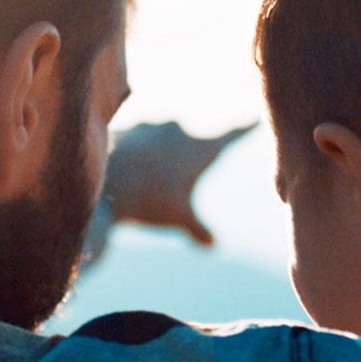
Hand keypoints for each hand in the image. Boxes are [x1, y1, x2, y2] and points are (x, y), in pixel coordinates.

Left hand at [103, 122, 255, 245]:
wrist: (105, 185)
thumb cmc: (150, 202)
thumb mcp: (179, 218)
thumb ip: (198, 229)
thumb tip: (212, 244)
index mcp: (200, 150)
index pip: (232, 136)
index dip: (245, 128)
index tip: (255, 117)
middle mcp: (179, 130)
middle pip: (188, 143)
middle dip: (181, 159)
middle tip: (167, 184)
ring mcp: (151, 125)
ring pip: (160, 140)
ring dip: (155, 155)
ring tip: (142, 182)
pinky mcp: (127, 126)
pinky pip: (134, 138)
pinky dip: (133, 152)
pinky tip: (124, 171)